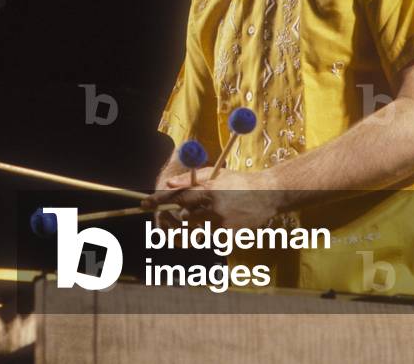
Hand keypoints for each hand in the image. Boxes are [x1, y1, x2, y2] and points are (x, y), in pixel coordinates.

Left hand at [142, 168, 280, 230]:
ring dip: (199, 225)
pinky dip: (215, 233)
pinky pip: (212, 239)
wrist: (269, 194)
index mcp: (209, 190)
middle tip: (186, 213)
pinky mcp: (231, 237)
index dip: (159, 200)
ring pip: (197, 230)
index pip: (177, 196)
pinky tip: (229, 222)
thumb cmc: (239, 182)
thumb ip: (191, 179)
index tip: (144, 203)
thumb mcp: (216, 174)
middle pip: (184, 217)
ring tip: (216, 214)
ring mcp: (222, 224)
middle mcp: (214, 208)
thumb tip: (168, 183)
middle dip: (183, 216)